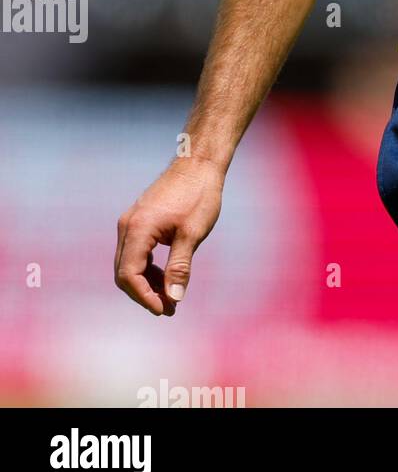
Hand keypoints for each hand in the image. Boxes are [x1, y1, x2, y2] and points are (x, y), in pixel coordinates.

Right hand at [115, 157, 224, 315]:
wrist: (199, 162)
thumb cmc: (199, 194)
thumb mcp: (192, 233)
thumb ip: (179, 267)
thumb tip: (173, 298)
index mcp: (137, 229)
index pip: (129, 275)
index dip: (144, 297)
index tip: (163, 309)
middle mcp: (127, 226)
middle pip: (125, 272)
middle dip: (145, 293)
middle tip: (169, 308)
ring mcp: (131, 222)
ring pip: (129, 263)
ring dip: (146, 282)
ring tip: (170, 298)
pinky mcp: (139, 220)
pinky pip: (136, 252)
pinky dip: (148, 267)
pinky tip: (166, 277)